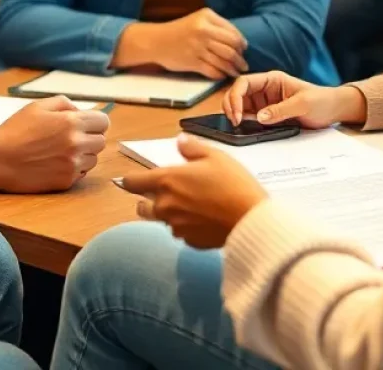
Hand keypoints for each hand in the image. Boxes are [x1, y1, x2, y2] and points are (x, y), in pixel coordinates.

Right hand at [0, 95, 110, 192]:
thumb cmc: (16, 130)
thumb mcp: (38, 106)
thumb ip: (64, 103)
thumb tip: (80, 111)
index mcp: (71, 122)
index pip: (103, 121)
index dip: (95, 121)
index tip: (87, 123)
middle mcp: (76, 144)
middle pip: (101, 141)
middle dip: (90, 137)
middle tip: (73, 137)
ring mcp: (72, 165)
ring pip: (94, 159)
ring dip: (84, 154)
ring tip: (62, 150)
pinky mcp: (66, 181)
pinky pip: (81, 173)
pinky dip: (74, 168)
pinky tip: (56, 162)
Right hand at [116, 10, 248, 78]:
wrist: (157, 41)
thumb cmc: (180, 30)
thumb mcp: (198, 19)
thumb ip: (217, 26)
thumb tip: (239, 42)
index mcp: (207, 17)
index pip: (233, 33)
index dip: (241, 43)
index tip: (243, 49)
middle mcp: (203, 30)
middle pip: (231, 48)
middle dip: (240, 58)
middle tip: (243, 64)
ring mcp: (198, 47)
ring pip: (224, 61)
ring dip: (233, 68)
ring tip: (236, 72)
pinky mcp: (192, 62)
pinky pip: (213, 71)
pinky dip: (221, 74)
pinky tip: (223, 75)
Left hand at [124, 134, 265, 248]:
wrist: (251, 220)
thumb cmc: (233, 184)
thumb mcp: (215, 156)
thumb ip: (191, 148)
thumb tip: (180, 140)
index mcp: (166, 181)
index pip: (131, 183)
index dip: (131, 180)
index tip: (136, 179)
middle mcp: (165, 206)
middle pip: (141, 206)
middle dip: (148, 199)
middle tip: (169, 192)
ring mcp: (176, 227)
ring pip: (162, 220)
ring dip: (169, 213)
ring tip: (192, 204)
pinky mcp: (190, 242)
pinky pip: (181, 232)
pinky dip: (186, 225)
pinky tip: (204, 218)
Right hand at [223, 71, 366, 128]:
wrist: (335, 111)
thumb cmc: (321, 101)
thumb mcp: (303, 104)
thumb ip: (281, 110)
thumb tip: (259, 118)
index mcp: (271, 80)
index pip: (244, 83)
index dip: (235, 97)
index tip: (237, 115)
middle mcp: (264, 90)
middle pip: (238, 94)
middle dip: (232, 107)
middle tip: (235, 124)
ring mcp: (264, 103)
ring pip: (241, 107)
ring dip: (236, 116)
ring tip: (239, 129)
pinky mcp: (268, 115)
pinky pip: (250, 118)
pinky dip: (245, 124)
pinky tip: (245, 131)